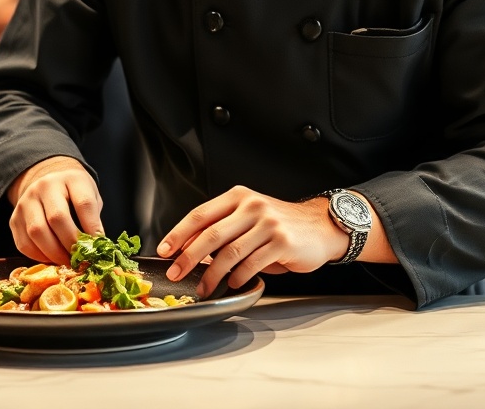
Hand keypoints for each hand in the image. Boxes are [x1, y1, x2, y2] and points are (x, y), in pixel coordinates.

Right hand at [7, 156, 103, 263]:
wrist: (47, 180)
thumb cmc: (74, 192)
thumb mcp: (89, 195)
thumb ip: (93, 217)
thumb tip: (95, 247)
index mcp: (71, 179)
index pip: (84, 203)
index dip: (92, 227)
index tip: (97, 245)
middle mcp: (45, 186)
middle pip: (57, 218)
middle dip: (71, 243)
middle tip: (80, 258)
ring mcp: (26, 202)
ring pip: (37, 232)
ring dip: (54, 253)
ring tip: (67, 261)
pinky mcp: (14, 219)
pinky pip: (24, 244)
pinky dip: (39, 256)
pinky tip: (51, 258)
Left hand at [156, 186, 350, 296]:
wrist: (319, 227)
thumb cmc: (279, 225)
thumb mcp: (248, 218)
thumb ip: (223, 228)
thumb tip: (188, 249)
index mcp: (238, 196)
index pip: (200, 214)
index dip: (179, 233)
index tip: (164, 250)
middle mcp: (251, 205)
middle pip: (211, 234)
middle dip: (188, 257)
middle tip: (176, 273)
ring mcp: (267, 223)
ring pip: (229, 253)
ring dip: (212, 275)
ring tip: (204, 288)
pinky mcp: (281, 242)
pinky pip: (251, 264)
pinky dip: (237, 277)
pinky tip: (232, 284)